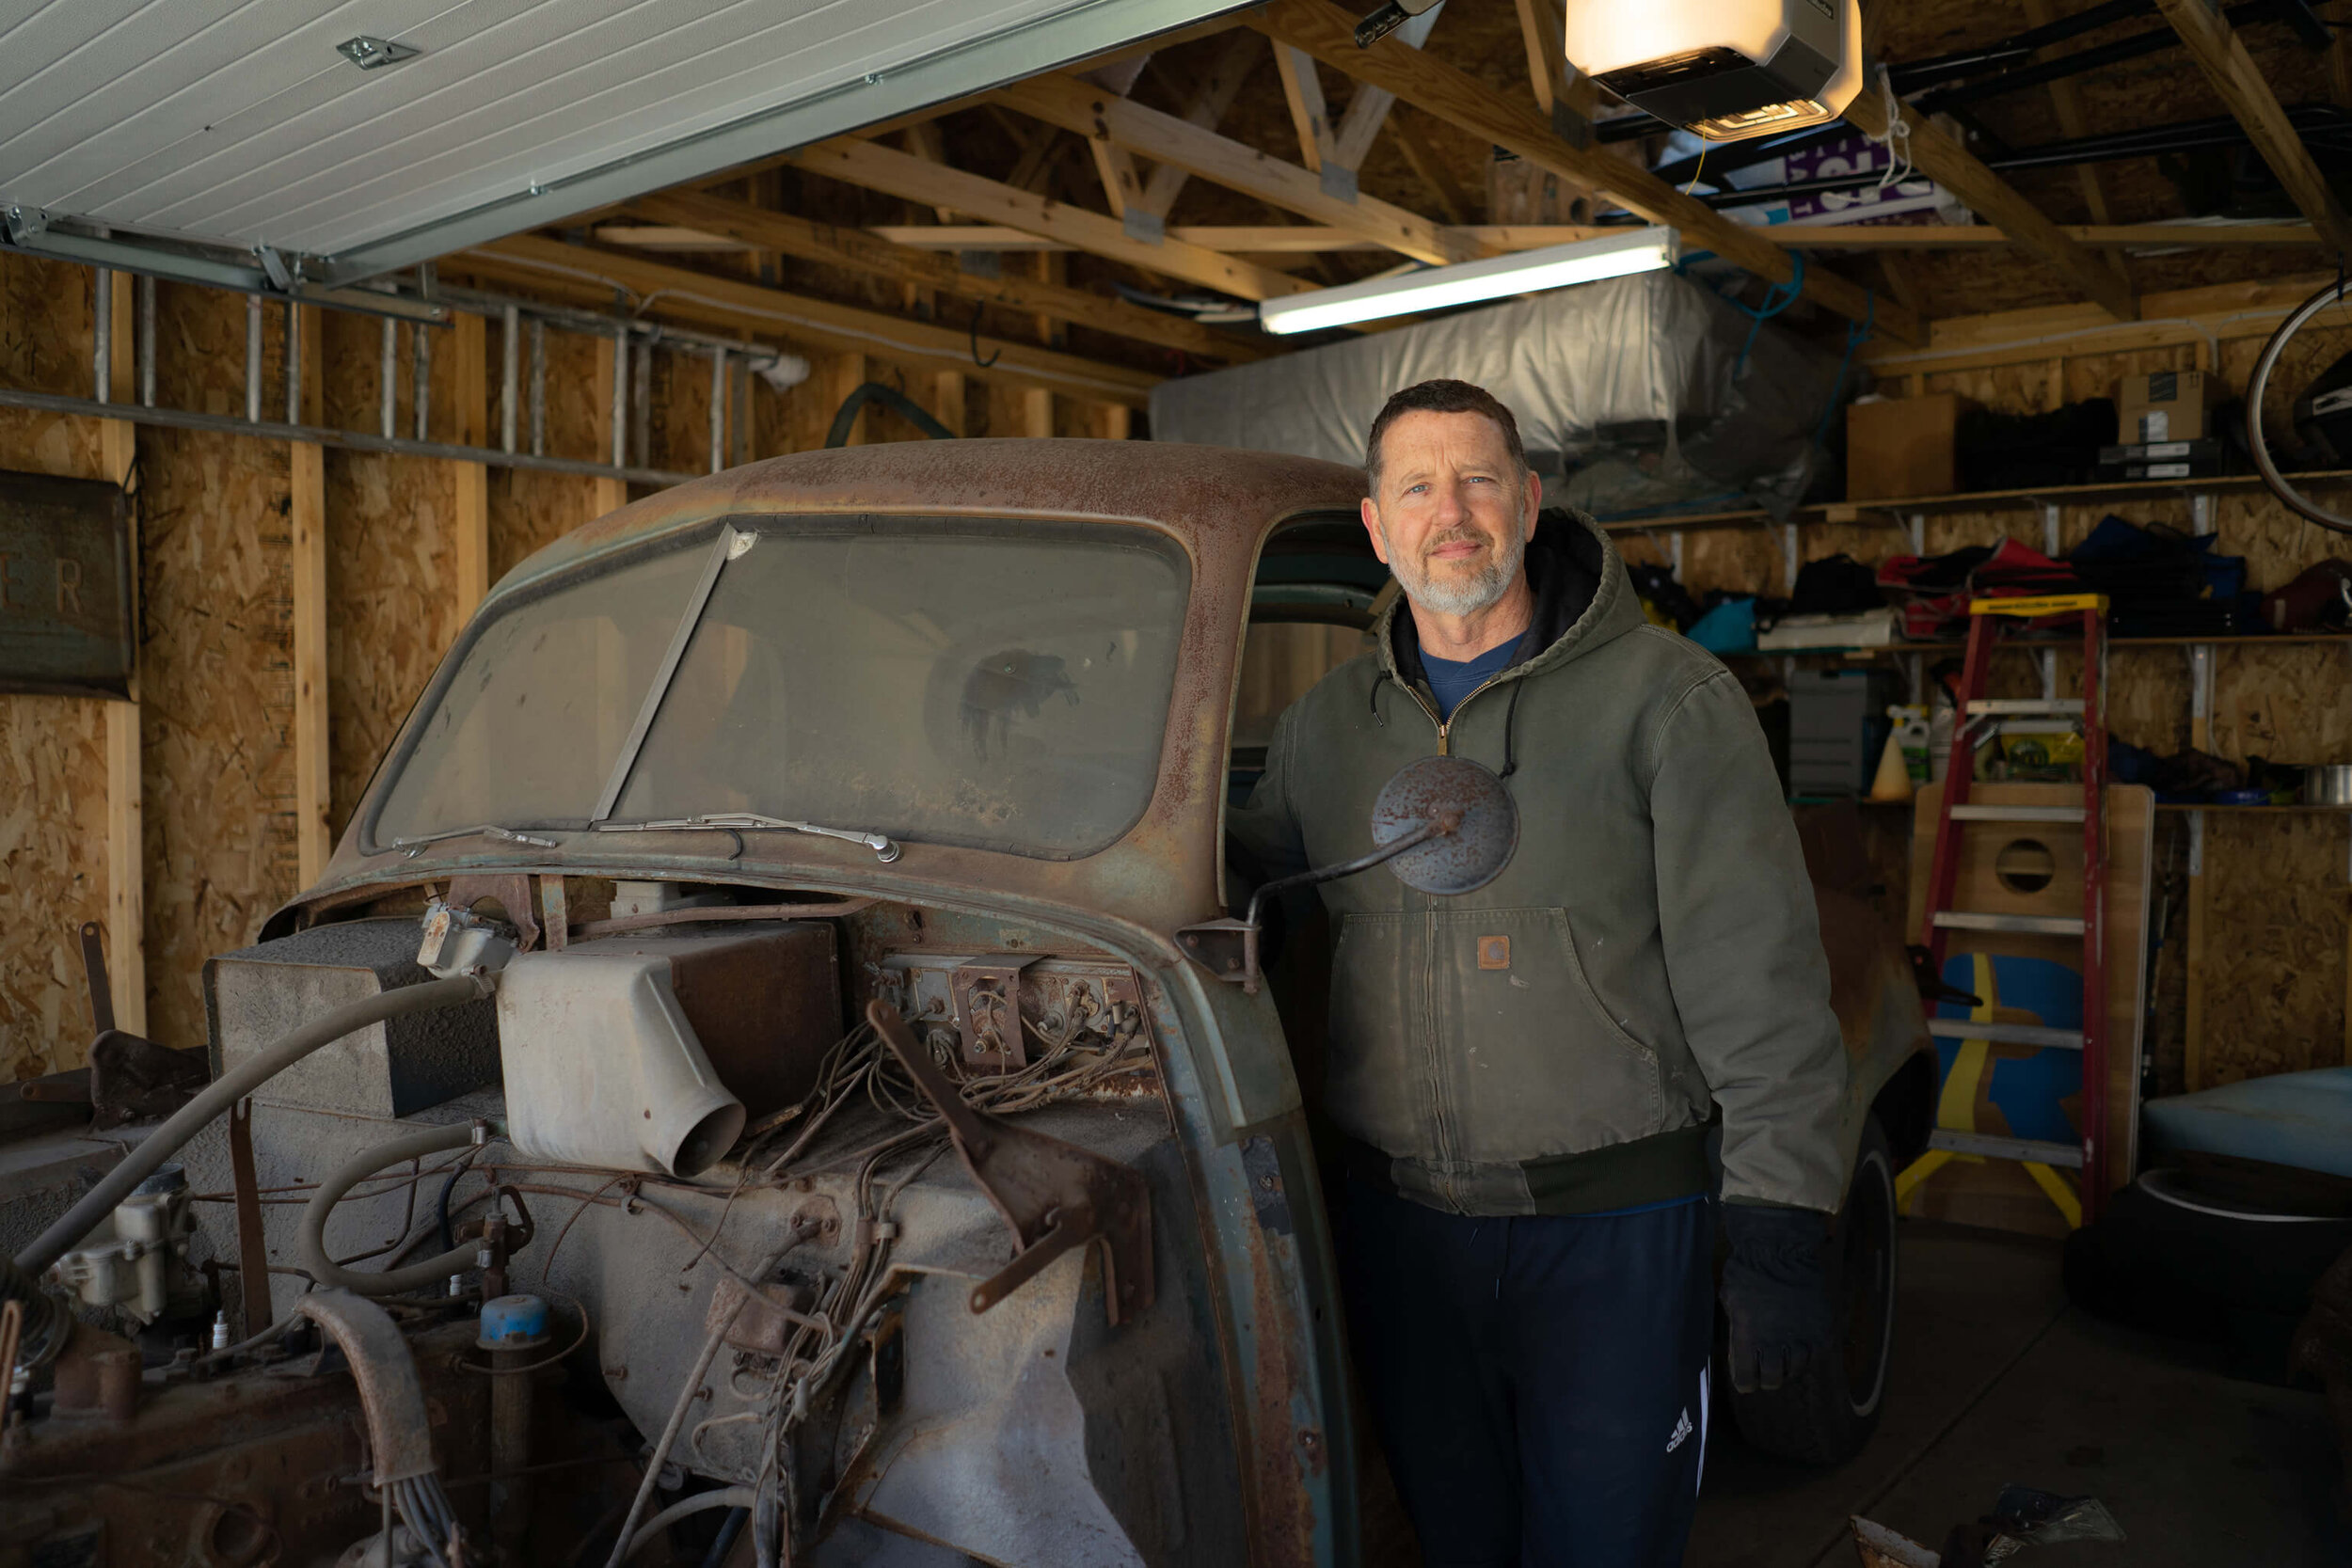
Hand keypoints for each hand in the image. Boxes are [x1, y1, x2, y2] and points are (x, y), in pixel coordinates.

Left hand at [1720, 1202, 1834, 1393]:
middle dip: (1767, 1378)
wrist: (1780, 1247)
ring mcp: (1801, 1337)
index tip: (1746, 1380)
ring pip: (1796, 1370)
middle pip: (1772, 1380)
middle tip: (1766, 1371)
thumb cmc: (1747, 1269)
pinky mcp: (1821, 1329)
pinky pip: (1815, 1355)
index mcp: (1747, 1338)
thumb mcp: (1730, 1300)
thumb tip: (1739, 1344)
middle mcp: (1775, 1343)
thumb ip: (1736, 1327)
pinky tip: (1800, 1346)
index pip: (1746, 1380)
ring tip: (1784, 1358)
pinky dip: (1808, 1355)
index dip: (1746, 1382)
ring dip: (1788, 1367)